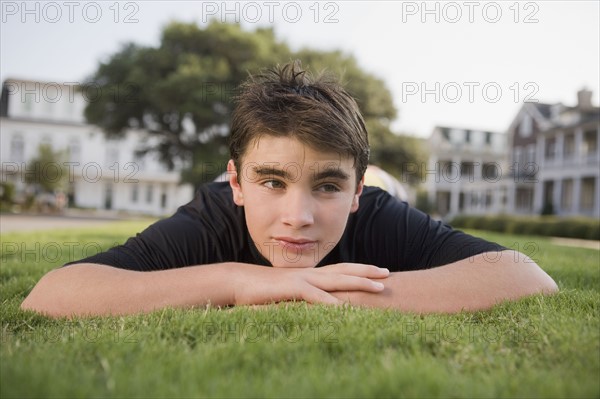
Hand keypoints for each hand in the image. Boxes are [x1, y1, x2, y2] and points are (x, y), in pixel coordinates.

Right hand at [231, 263, 389, 305]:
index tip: (377, 271)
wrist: (238, 282)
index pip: (339, 270)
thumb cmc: (261, 289)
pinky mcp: (292, 288)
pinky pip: (316, 296)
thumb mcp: (286, 291)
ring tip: (379, 287)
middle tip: (388, 274)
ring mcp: (302, 280)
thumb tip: (313, 302)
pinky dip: (332, 302)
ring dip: (359, 283)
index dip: (359, 270)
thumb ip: (301, 294)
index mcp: (310, 274)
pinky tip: (346, 309)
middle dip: (367, 272)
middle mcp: (310, 274)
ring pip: (337, 280)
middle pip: (344, 271)